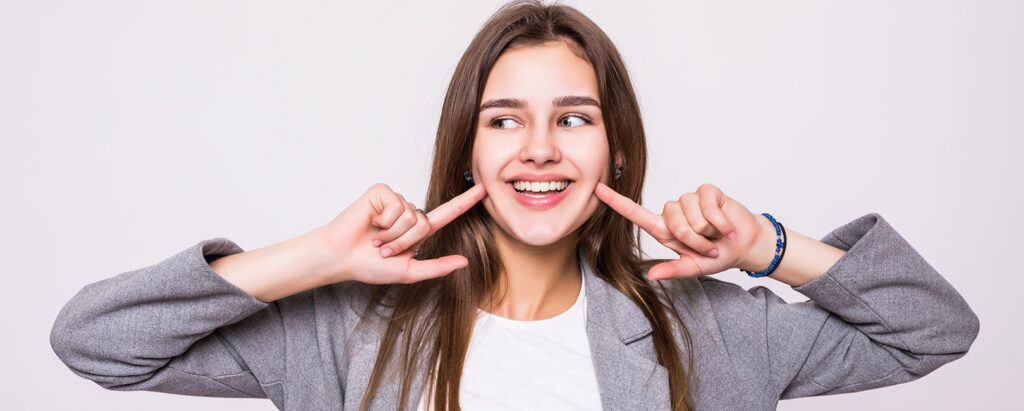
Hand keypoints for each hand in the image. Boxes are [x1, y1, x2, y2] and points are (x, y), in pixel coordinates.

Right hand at [319, 183, 486, 284]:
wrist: (341, 258)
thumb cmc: (369, 265)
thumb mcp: (408, 272)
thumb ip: (437, 267)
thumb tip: (465, 261)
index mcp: (417, 230)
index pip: (448, 213)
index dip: (466, 202)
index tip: (484, 189)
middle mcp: (408, 212)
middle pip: (424, 223)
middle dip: (404, 242)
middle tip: (384, 249)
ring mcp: (395, 201)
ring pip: (410, 216)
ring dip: (392, 234)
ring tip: (375, 238)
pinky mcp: (382, 192)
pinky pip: (396, 206)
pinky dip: (384, 221)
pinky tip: (371, 223)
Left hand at [594, 182, 770, 279]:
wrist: (744, 245)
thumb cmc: (717, 255)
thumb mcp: (694, 268)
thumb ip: (673, 270)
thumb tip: (651, 276)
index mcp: (664, 229)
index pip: (636, 213)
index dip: (616, 202)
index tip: (597, 189)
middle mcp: (674, 211)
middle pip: (673, 222)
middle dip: (694, 240)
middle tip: (708, 246)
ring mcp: (690, 199)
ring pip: (691, 215)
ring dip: (708, 231)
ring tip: (717, 235)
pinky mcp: (707, 191)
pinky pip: (708, 207)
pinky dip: (720, 222)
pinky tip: (726, 227)